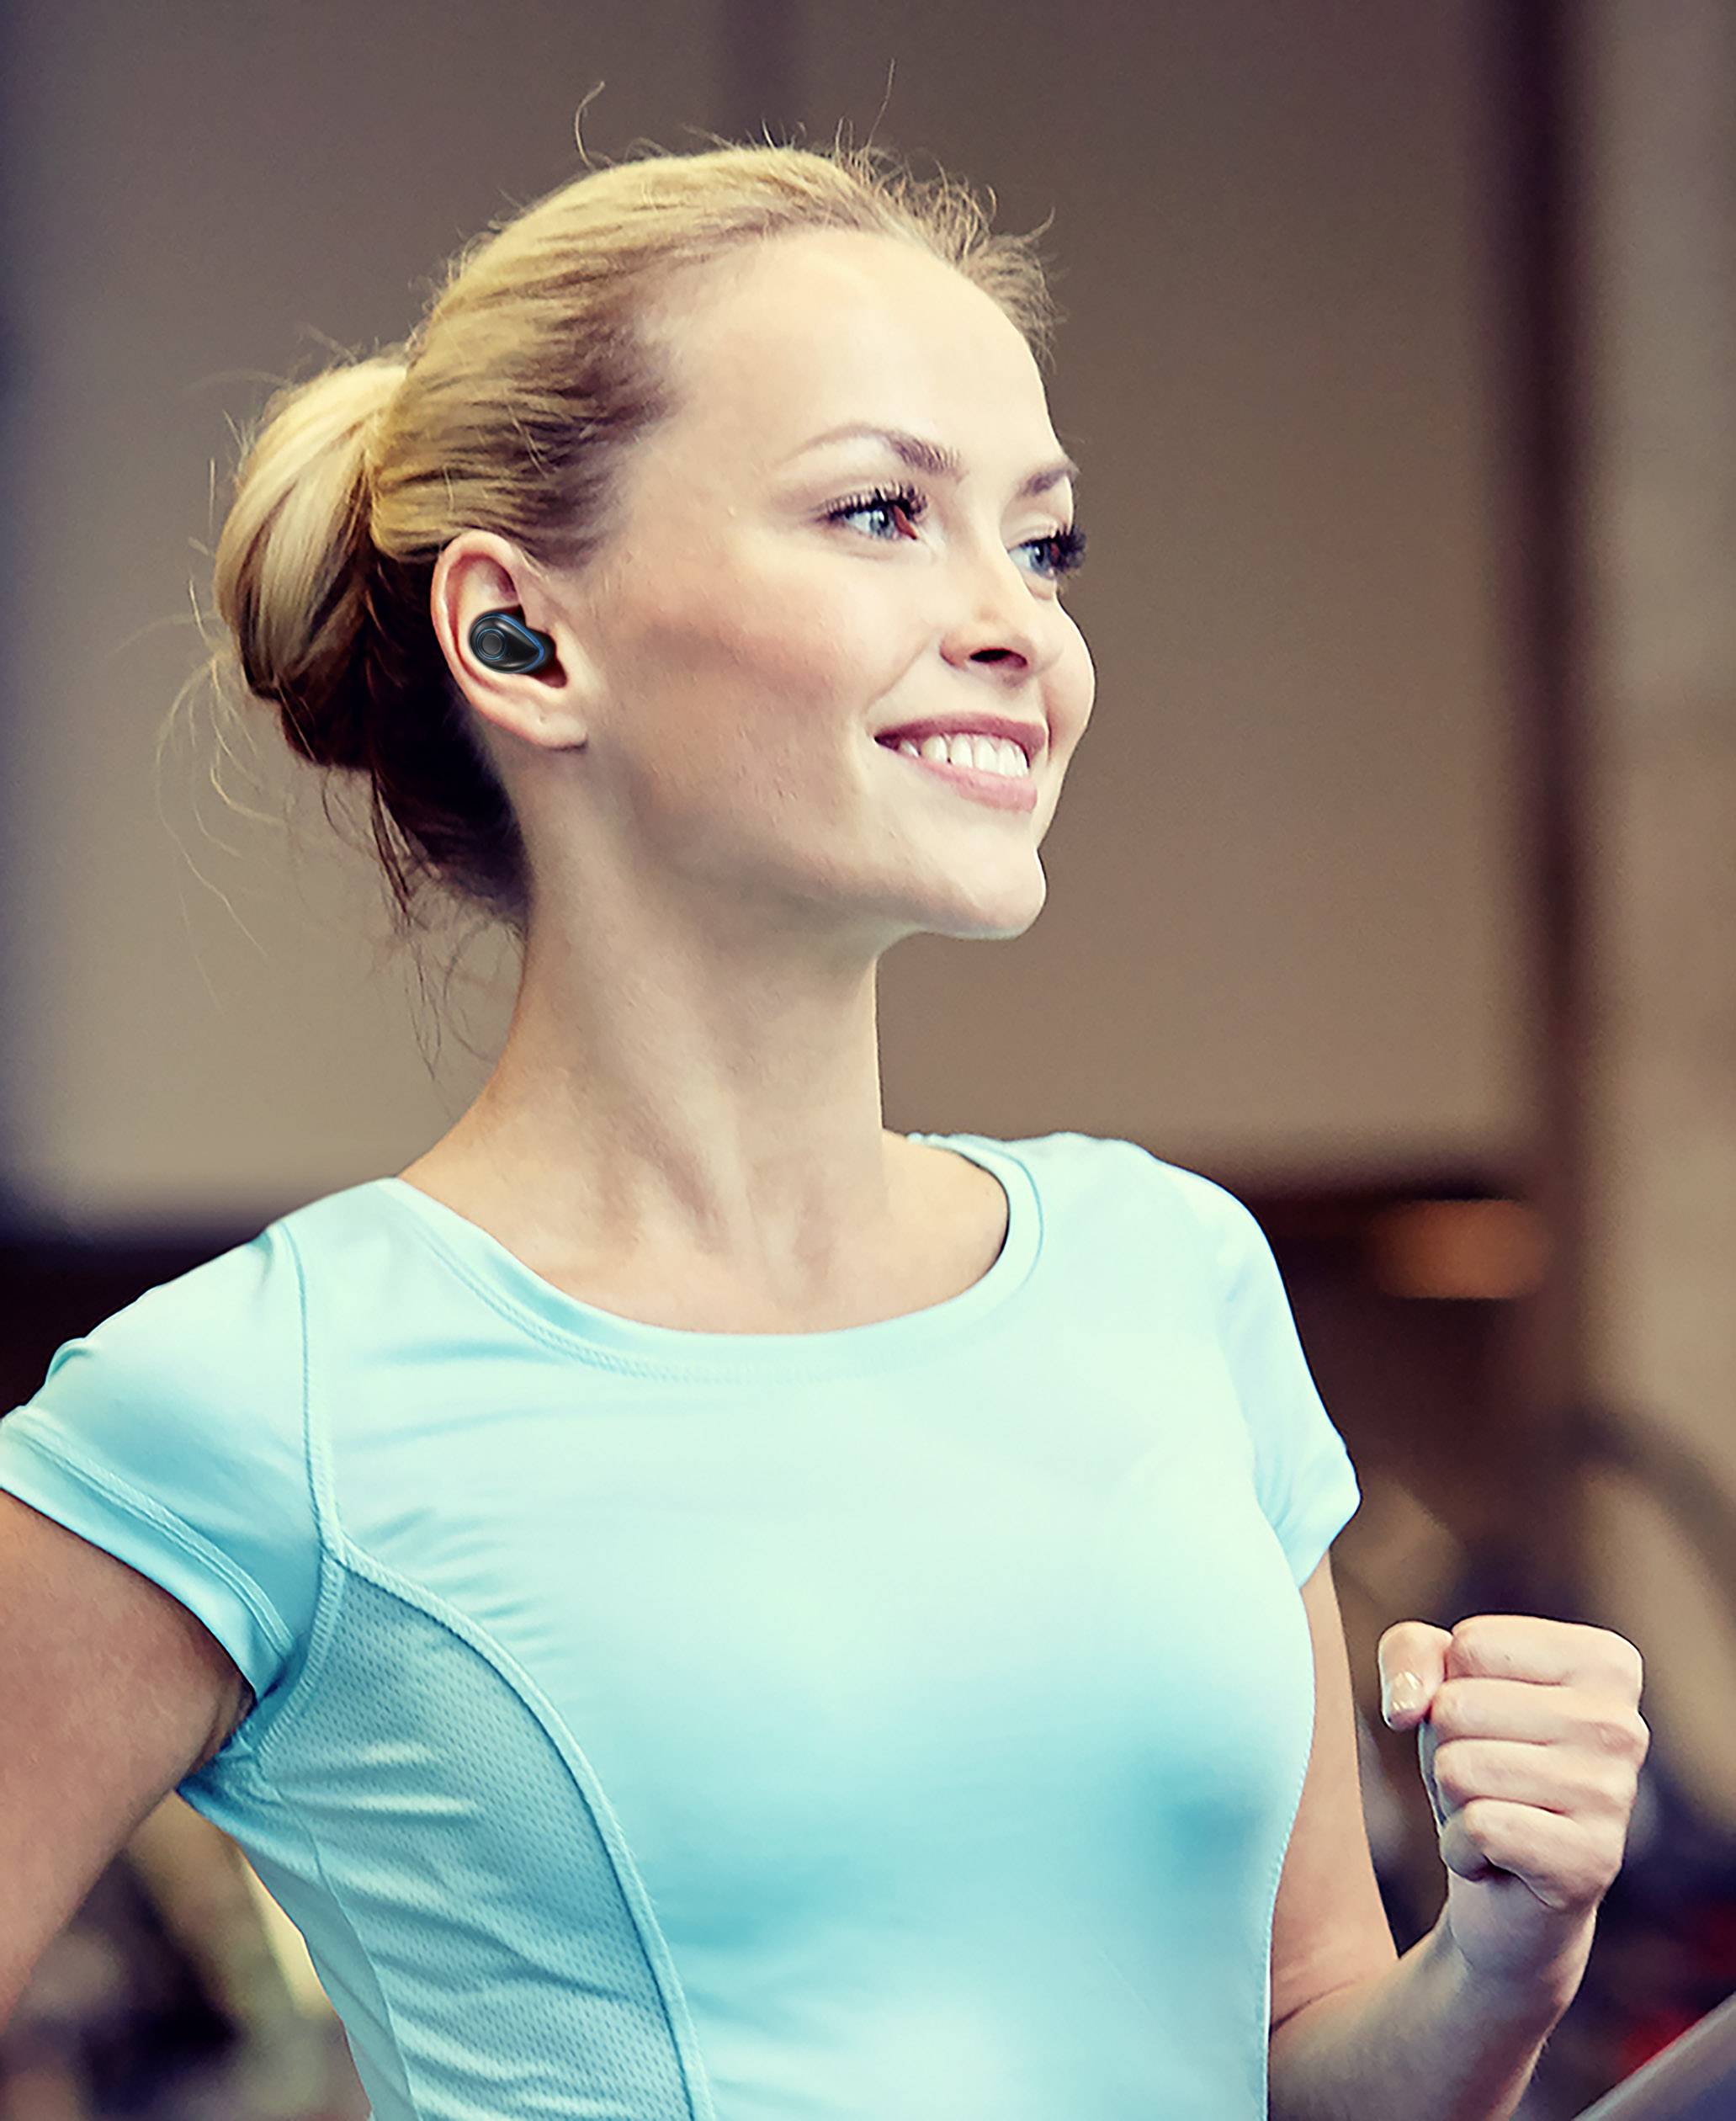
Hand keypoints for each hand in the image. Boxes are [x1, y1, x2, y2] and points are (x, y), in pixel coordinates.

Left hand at [1378, 1614, 1648, 1996]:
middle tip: (1487, 1781)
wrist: (1509, 1890)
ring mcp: (1614, 1794)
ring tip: (1493, 1814)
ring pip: (1458, 1767)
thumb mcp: (1437, 1683)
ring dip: (1451, 1799)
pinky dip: (1460, 1847)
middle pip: (1457, 1706)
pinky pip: (1475, 1828)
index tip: (1490, 1725)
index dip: (1451, 1688)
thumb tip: (1405, 1707)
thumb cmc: (1483, 1761)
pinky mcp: (1591, 1862)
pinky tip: (1497, 1859)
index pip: (1471, 1645)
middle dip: (1445, 1748)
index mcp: (1604, 1663)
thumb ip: (1411, 1651)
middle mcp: (1622, 1723)